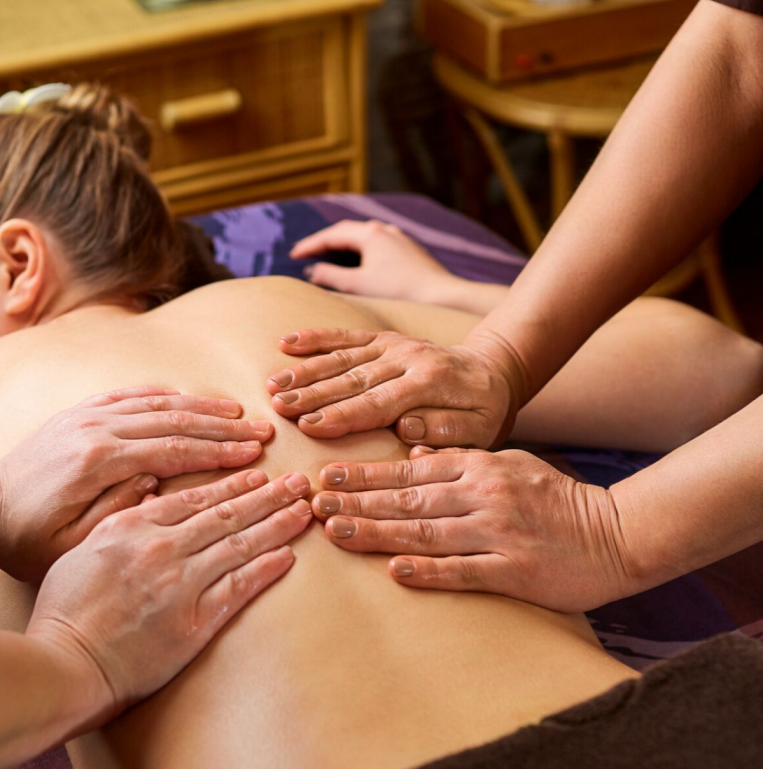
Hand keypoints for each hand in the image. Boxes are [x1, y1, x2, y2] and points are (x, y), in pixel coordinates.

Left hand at [0, 386, 274, 580]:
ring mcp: (86, 417)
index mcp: (99, 463)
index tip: (253, 455)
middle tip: (261, 431)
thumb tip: (158, 481)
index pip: (174, 450)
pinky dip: (162, 395)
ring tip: (237, 412)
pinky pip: (128, 395)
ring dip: (200, 407)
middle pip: (173, 420)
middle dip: (222, 426)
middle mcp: (96, 430)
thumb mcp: (72, 543)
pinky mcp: (78, 414)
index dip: (218, 452)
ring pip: (156, 403)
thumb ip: (119, 512)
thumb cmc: (26, 539)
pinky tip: (187, 397)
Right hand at [26, 469, 311, 725]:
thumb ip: (119, 519)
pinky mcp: (194, 622)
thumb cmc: (65, 611)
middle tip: (297, 482)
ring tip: (303, 510)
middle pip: (226, 514)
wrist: (64, 664)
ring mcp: (180, 584)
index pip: (194, 497)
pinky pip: (239, 588)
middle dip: (267, 496)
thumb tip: (149, 493)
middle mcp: (161, 548)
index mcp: (132, 526)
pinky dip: (266, 568)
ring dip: (277, 525)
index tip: (257, 474)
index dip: (232, 484)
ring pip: (240, 544)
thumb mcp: (82, 549)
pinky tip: (288, 555)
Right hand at [266, 329, 516, 447]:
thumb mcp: (482, 430)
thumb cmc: (484, 410)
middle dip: (312, 393)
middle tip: (278, 406)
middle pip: (352, 378)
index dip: (343, 415)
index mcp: (430, 382)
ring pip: (342, 357)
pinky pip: (345, 336)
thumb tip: (408, 428)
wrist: (494, 368)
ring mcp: (393, 344)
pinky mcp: (383, 337)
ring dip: (305, 370)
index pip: (380, 402)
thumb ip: (448, 432)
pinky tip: (286, 342)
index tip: (310, 426)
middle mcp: (408, 357)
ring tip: (273, 384)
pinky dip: (315, 337)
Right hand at [291, 219, 459, 302]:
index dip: (310, 245)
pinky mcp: (409, 252)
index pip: (332, 235)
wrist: (441, 296)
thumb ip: (330, 276)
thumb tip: (312, 271)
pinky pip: (376, 245)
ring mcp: (399, 239)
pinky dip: (360, 252)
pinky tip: (359, 264)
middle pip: (347, 231)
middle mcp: (385, 230)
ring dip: (343, 245)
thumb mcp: (358, 285)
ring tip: (328, 256)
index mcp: (370, 233)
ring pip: (363, 237)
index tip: (293, 256)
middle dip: (325, 242)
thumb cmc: (399, 292)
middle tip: (306, 253)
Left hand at [310, 447, 639, 611]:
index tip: (323, 475)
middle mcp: (482, 495)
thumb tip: (413, 455)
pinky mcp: (516, 571)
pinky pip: (464, 571)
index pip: (407, 470)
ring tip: (336, 532)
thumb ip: (460, 462)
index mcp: (477, 467)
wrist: (618, 532)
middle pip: (406, 498)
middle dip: (354, 500)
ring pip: (425, 532)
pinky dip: (429, 571)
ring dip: (376, 532)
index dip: (362, 474)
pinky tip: (395, 571)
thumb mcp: (509, 465)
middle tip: (310, 503)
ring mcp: (498, 533)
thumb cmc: (556, 498)